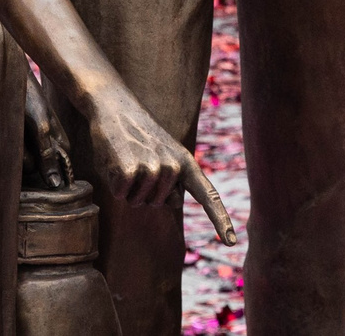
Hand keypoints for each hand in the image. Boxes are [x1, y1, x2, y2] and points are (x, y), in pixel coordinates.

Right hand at [83, 85, 235, 244]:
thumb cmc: (137, 134)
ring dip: (128, 186)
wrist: (113, 103)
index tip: (231, 242)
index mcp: (186, 162)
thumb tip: (175, 202)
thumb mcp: (162, 154)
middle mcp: (174, 167)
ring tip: (126, 156)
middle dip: (142, 189)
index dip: (220, 220)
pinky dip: (114, 183)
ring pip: (138, 202)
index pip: (208, 196)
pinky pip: (121, 194)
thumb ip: (172, 181)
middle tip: (136, 158)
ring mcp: (153, 168)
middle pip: (157, 203)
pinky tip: (115, 159)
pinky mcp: (131, 170)